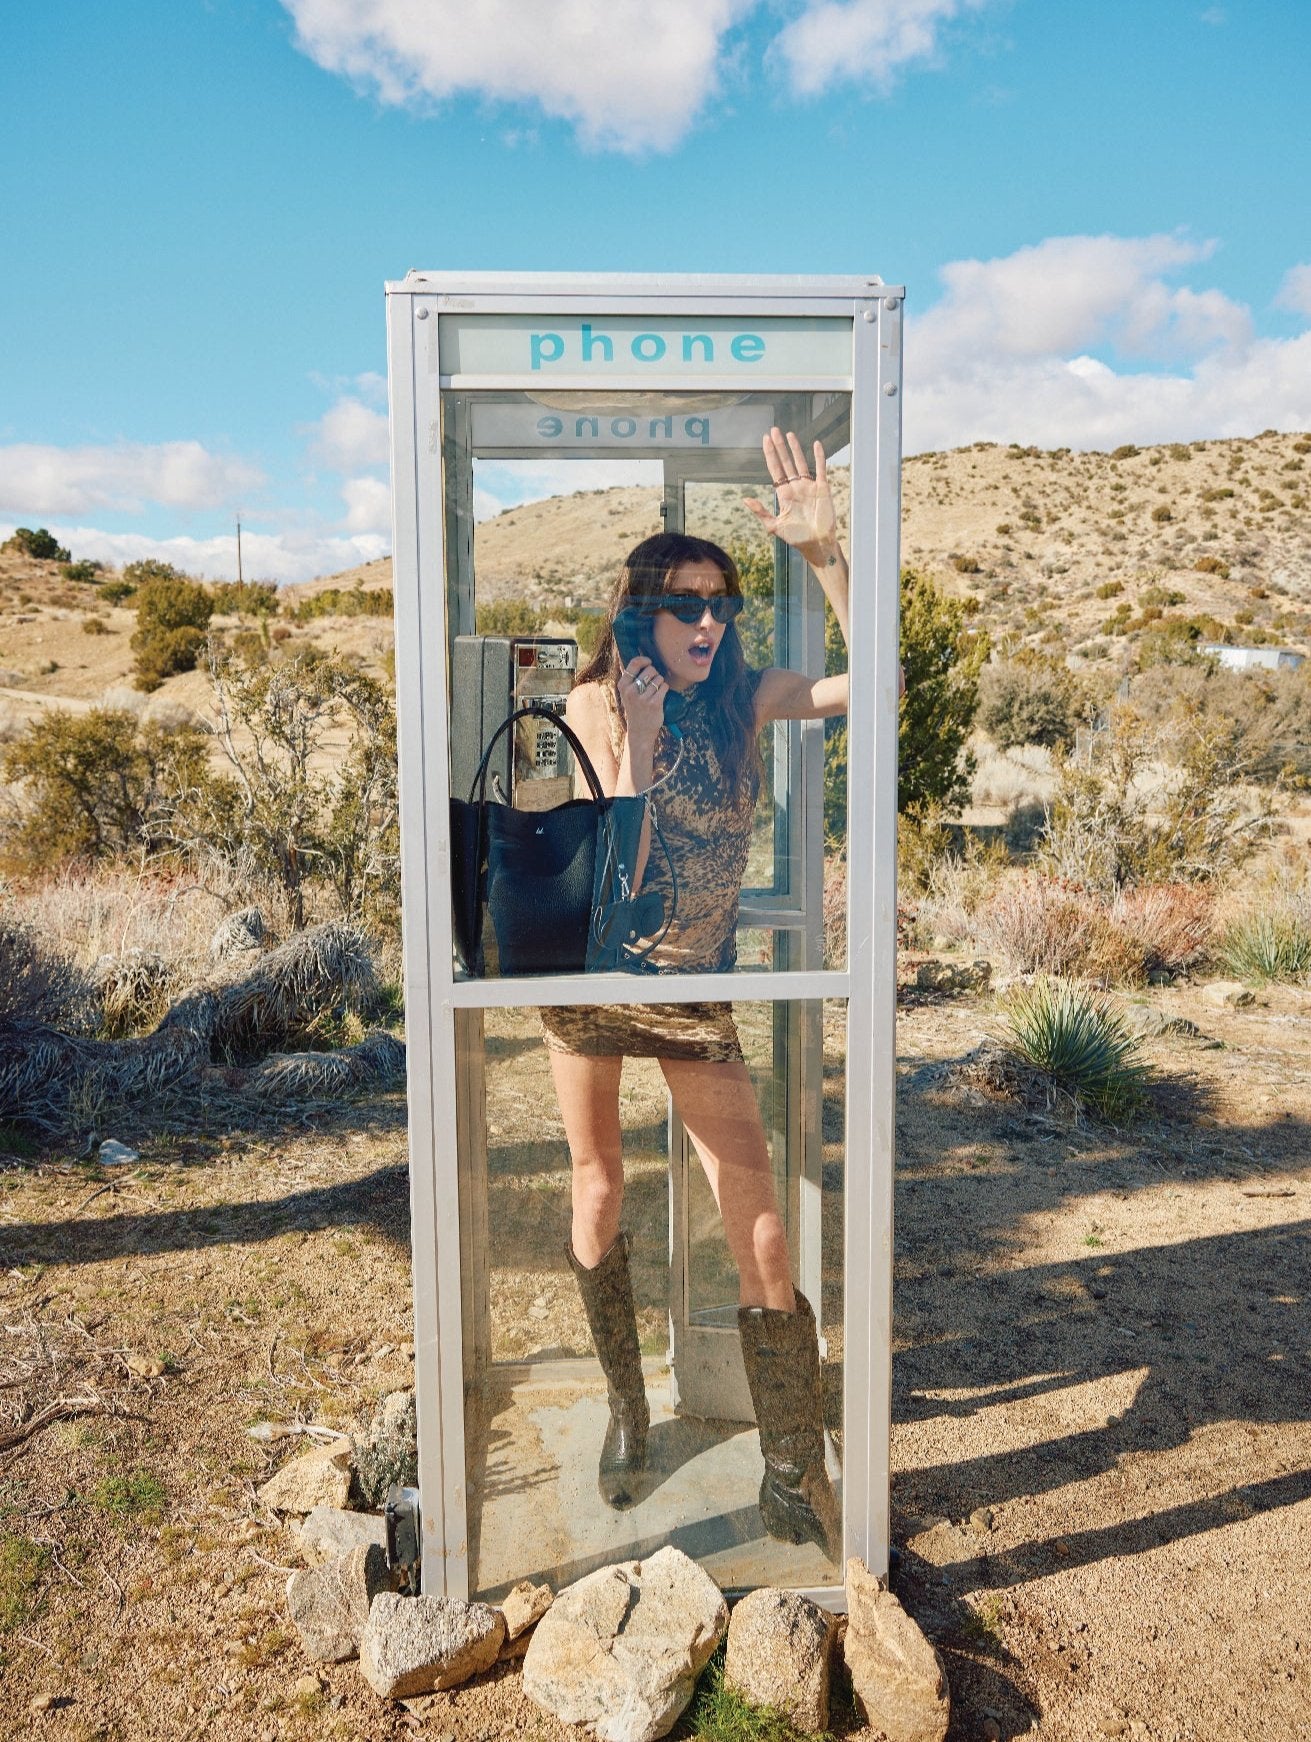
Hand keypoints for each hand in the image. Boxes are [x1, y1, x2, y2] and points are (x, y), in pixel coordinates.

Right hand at [617, 656, 666, 742]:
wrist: (640, 731)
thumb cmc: (635, 709)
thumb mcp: (627, 693)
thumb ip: (631, 678)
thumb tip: (641, 659)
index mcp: (623, 685)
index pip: (634, 663)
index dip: (645, 660)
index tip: (649, 662)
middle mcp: (631, 691)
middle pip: (650, 670)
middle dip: (655, 674)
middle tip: (652, 684)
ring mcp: (642, 698)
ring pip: (658, 678)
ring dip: (660, 683)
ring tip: (655, 692)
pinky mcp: (654, 703)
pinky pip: (664, 686)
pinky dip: (665, 689)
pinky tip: (660, 695)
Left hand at [744, 428, 837, 561]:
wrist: (817, 544)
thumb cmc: (797, 538)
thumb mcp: (775, 526)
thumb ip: (761, 512)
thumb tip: (745, 500)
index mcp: (784, 494)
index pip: (775, 470)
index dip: (770, 455)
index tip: (765, 440)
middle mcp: (796, 487)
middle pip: (786, 462)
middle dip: (779, 447)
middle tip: (774, 430)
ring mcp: (809, 486)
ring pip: (801, 463)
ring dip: (795, 448)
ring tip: (789, 434)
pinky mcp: (823, 489)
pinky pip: (821, 469)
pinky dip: (819, 457)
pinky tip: (816, 444)